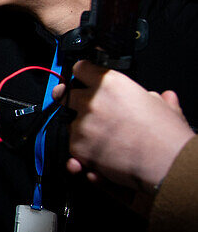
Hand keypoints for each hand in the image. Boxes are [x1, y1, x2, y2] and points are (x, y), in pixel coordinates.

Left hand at [54, 60, 193, 194]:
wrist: (167, 162)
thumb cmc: (166, 134)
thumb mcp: (160, 104)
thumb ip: (148, 97)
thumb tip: (155, 97)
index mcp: (110, 83)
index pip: (81, 69)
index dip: (82, 74)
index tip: (82, 79)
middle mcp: (91, 101)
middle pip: (65, 95)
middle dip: (70, 100)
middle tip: (80, 108)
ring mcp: (82, 125)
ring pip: (71, 124)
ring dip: (83, 130)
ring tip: (108, 139)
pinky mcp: (78, 147)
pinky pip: (75, 146)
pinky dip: (85, 150)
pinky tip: (105, 152)